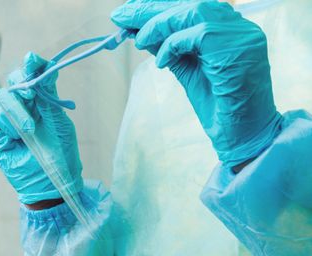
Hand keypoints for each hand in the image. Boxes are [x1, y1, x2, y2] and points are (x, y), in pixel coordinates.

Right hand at [0, 52, 82, 204]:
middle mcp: (24, 105)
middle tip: (33, 95)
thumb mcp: (59, 121)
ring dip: (16, 110)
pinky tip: (15, 134)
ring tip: (29, 130)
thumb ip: (48, 94)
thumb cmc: (60, 155)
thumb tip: (41, 64)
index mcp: (42, 100)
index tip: (34, 61)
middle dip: (23, 83)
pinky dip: (3, 120)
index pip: (34, 73)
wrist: (52, 183)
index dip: (32, 64)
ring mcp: (8, 118)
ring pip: (3, 95)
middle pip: (15, 79)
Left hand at [111, 0, 281, 166]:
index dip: (157, 7)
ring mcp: (240, 34)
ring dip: (159, 23)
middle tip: (120, 17)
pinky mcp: (236, 47)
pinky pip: (196, 34)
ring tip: (137, 39)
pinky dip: (172, 45)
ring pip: (193, 11)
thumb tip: (142, 33)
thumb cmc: (218, 107)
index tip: (128, 13)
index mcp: (227, 28)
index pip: (188, 6)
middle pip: (189, 4)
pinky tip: (160, 61)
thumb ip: (169, 49)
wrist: (243, 134)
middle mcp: (237, 25)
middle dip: (151, 9)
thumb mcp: (187, 70)